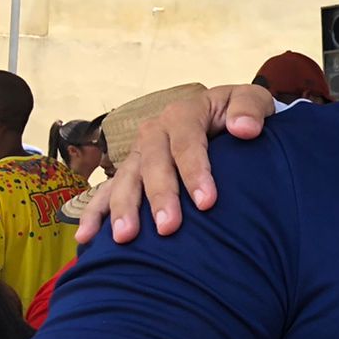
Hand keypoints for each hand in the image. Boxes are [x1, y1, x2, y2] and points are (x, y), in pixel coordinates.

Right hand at [78, 84, 274, 244]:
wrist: (228, 118)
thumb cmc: (242, 115)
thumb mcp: (253, 100)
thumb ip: (251, 109)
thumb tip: (244, 128)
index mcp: (184, 114)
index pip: (187, 143)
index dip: (195, 172)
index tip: (208, 203)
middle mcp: (155, 132)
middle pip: (153, 164)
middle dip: (159, 196)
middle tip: (168, 228)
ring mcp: (140, 153)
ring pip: (126, 179)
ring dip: (123, 208)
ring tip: (124, 238)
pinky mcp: (131, 172)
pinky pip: (107, 191)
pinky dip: (95, 213)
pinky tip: (86, 238)